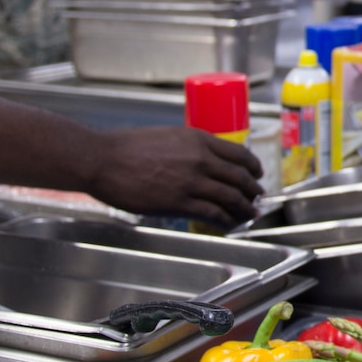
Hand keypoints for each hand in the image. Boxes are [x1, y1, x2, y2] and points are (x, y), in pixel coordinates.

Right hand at [88, 126, 264, 222]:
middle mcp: (200, 159)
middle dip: (253, 190)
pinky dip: (226, 221)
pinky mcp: (179, 203)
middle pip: (240, 177)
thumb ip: (189, 148)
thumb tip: (204, 160)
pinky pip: (213, 214)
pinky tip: (230, 224)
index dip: (253, 166)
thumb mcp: (168, 136)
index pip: (238, 153)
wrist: (103, 160)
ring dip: (244, 208)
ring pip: (231, 197)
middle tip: (257, 197)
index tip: (257, 173)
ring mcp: (191, 182)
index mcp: (198, 139)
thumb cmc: (127, 147)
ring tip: (249, 214)